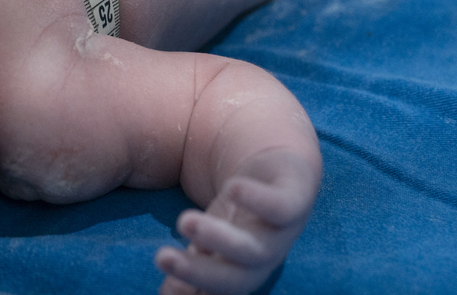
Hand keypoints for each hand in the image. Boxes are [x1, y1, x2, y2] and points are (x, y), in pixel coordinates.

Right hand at [155, 151, 317, 294]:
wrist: (285, 175)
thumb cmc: (241, 215)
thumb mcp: (208, 243)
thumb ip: (188, 269)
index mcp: (238, 274)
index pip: (214, 293)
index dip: (189, 292)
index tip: (161, 287)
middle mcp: (260, 260)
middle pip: (234, 279)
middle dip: (197, 272)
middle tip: (161, 257)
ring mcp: (279, 233)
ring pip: (254, 248)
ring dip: (221, 239)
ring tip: (185, 222)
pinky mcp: (295, 200)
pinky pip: (282, 207)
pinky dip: (259, 200)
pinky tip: (233, 188)